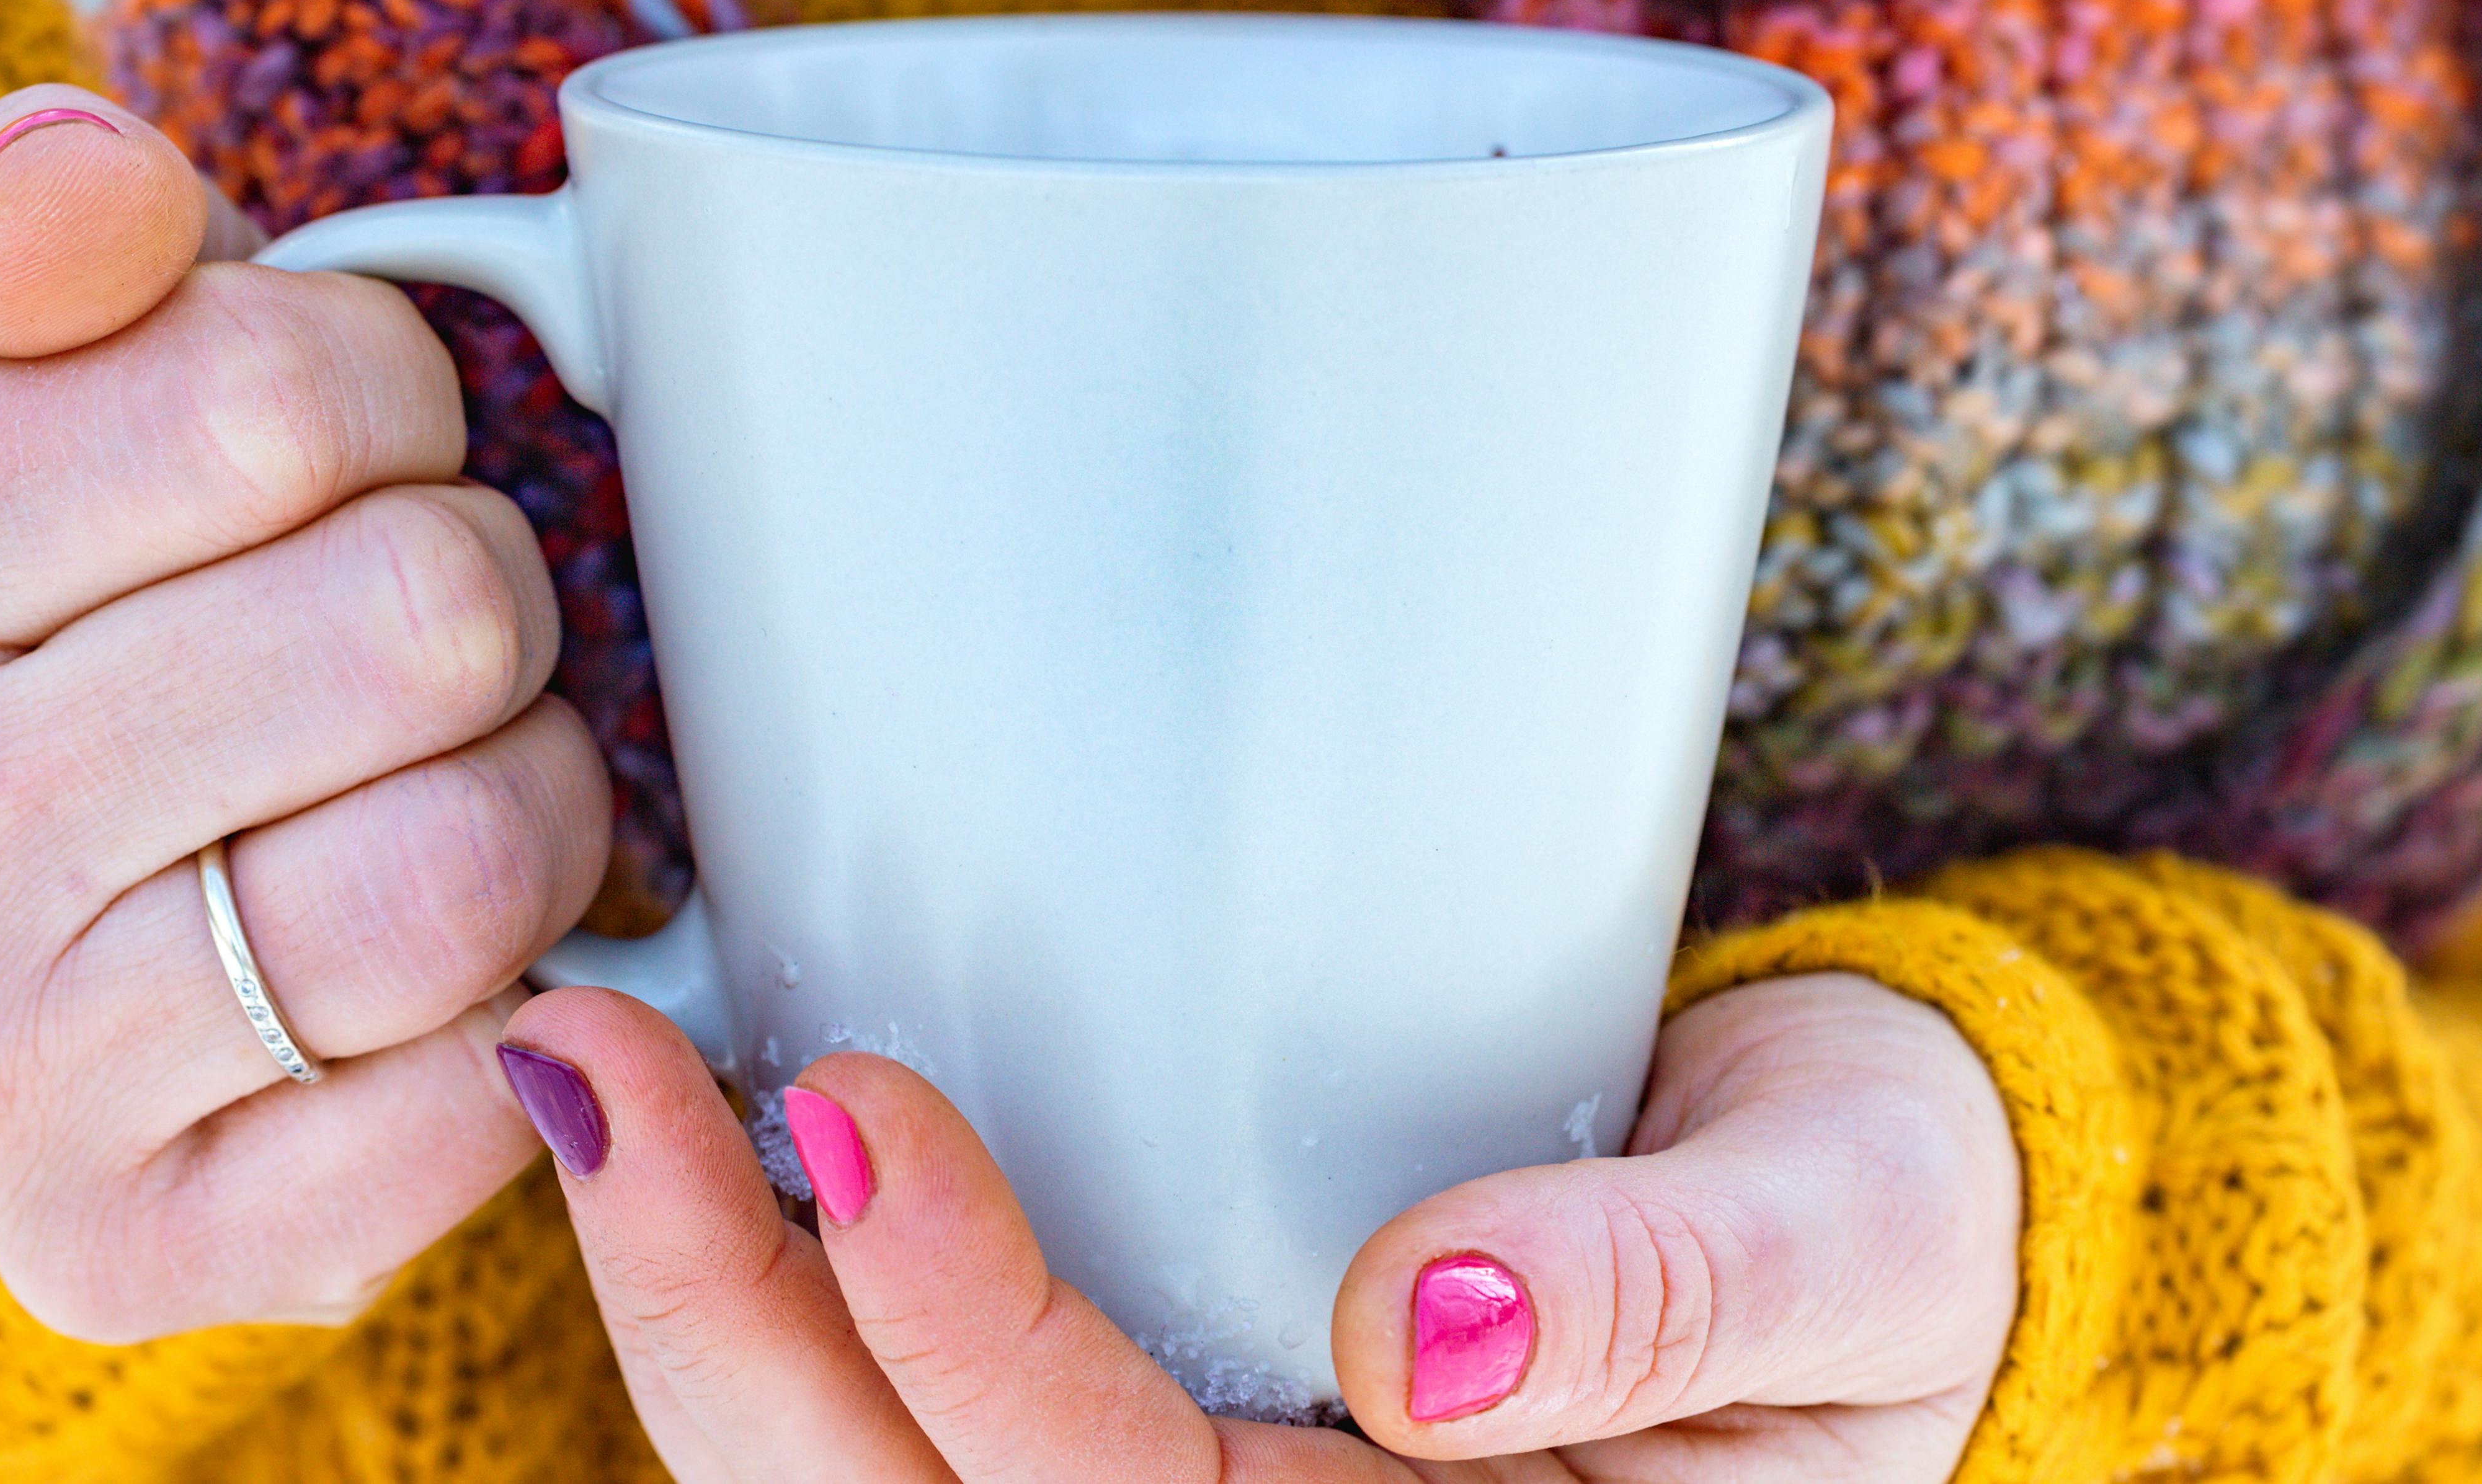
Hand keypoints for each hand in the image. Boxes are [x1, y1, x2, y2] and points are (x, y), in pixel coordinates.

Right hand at [0, 86, 608, 1337]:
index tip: (337, 453)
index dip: (392, 400)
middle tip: (405, 637)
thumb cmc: (73, 591)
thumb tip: (80, 173)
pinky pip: (478, 1093)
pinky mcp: (137, 1245)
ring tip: (437, 778)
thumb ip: (67, 233)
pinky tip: (436, 959)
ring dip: (532, 799)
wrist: (13, 906)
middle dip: (476, 601)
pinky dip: (527, 1007)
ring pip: (473, 863)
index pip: (291, 395)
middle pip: (423, 622)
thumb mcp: (33, 371)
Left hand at [501, 969, 2017, 1481]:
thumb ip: (1661, 1302)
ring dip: (715, 1307)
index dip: (966, 1339)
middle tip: (595, 1076)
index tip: (853, 1109)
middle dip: (738, 1333)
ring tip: (588, 1083)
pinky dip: (792, 1289)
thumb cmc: (1893, 1231)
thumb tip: (1415, 1326)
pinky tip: (706, 1136)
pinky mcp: (1180, 1405)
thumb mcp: (1853, 1244)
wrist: (1883, 1212)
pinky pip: (932, 1405)